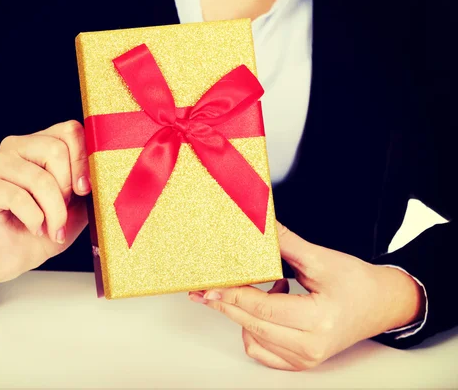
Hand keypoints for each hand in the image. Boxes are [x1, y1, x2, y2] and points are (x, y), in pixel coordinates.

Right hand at [0, 120, 89, 289]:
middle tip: (62, 215)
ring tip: (53, 229)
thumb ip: (90, 187)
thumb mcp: (78, 207)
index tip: (85, 191)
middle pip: (56, 150)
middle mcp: (16, 146)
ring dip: (53, 212)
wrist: (10, 256)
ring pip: (39, 178)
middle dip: (67, 190)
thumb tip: (105, 176)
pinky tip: (35, 229)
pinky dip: (34, 219)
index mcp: (41, 144)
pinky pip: (18, 197)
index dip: (83, 161)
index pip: (70, 130)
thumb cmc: (44, 228)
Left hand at [189, 222, 425, 370]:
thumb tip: (259, 225)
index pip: (262, 309)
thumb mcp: (322, 259)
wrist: (381, 304)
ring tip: (267, 289)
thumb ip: (286, 244)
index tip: (210, 286)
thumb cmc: (357, 282)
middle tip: (204, 290)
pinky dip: (254, 331)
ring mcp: (306, 358)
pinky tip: (266, 310)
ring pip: (253, 339)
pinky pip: (262, 351)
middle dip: (225, 304)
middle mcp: (311, 346)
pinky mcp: (301, 362)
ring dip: (245, 314)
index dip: (233, 295)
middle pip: (252, 325)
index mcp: (318, 320)